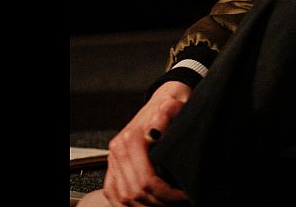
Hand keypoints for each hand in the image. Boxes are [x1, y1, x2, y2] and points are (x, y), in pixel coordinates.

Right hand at [101, 81, 191, 205]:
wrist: (164, 100)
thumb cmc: (172, 106)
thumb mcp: (175, 107)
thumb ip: (167, 115)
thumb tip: (156, 130)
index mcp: (131, 138)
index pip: (146, 180)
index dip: (166, 193)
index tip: (182, 195)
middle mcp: (118, 150)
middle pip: (135, 192)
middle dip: (158, 202)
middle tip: (177, 202)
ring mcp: (113, 159)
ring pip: (123, 198)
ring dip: (144, 205)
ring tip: (164, 203)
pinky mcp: (113, 165)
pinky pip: (112, 193)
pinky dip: (126, 204)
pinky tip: (144, 204)